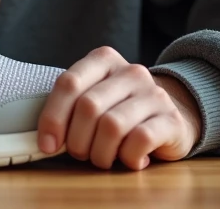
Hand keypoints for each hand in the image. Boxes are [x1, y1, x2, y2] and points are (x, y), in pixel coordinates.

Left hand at [37, 46, 201, 170]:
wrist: (172, 117)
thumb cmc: (122, 112)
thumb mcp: (95, 99)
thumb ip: (71, 108)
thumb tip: (46, 141)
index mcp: (104, 60)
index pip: (69, 83)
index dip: (53, 117)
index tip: (48, 145)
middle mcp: (130, 72)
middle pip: (88, 107)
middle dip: (77, 141)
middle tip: (81, 153)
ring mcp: (154, 93)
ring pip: (112, 126)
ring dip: (101, 153)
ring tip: (105, 158)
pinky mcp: (172, 119)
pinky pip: (140, 140)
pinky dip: (129, 158)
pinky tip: (131, 159)